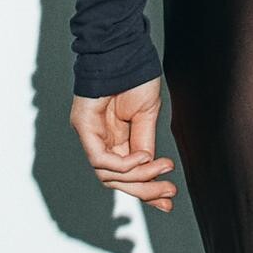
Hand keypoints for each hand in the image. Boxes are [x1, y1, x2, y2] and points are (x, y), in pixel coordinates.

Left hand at [69, 79, 175, 211]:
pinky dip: (124, 164)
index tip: (168, 202)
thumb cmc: (135, 77)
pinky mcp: (83, 126)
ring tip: (162, 168)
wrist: (126, 51)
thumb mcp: (146, 118)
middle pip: (116, 181)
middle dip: (144, 191)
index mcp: (115, 139)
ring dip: (138, 178)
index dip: (146, 191)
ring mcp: (89, 134)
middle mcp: (99, 140)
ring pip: (108, 175)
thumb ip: (144, 145)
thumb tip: (149, 170)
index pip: (125, 175)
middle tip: (169, 194)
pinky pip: (101, 159)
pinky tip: (143, 158)